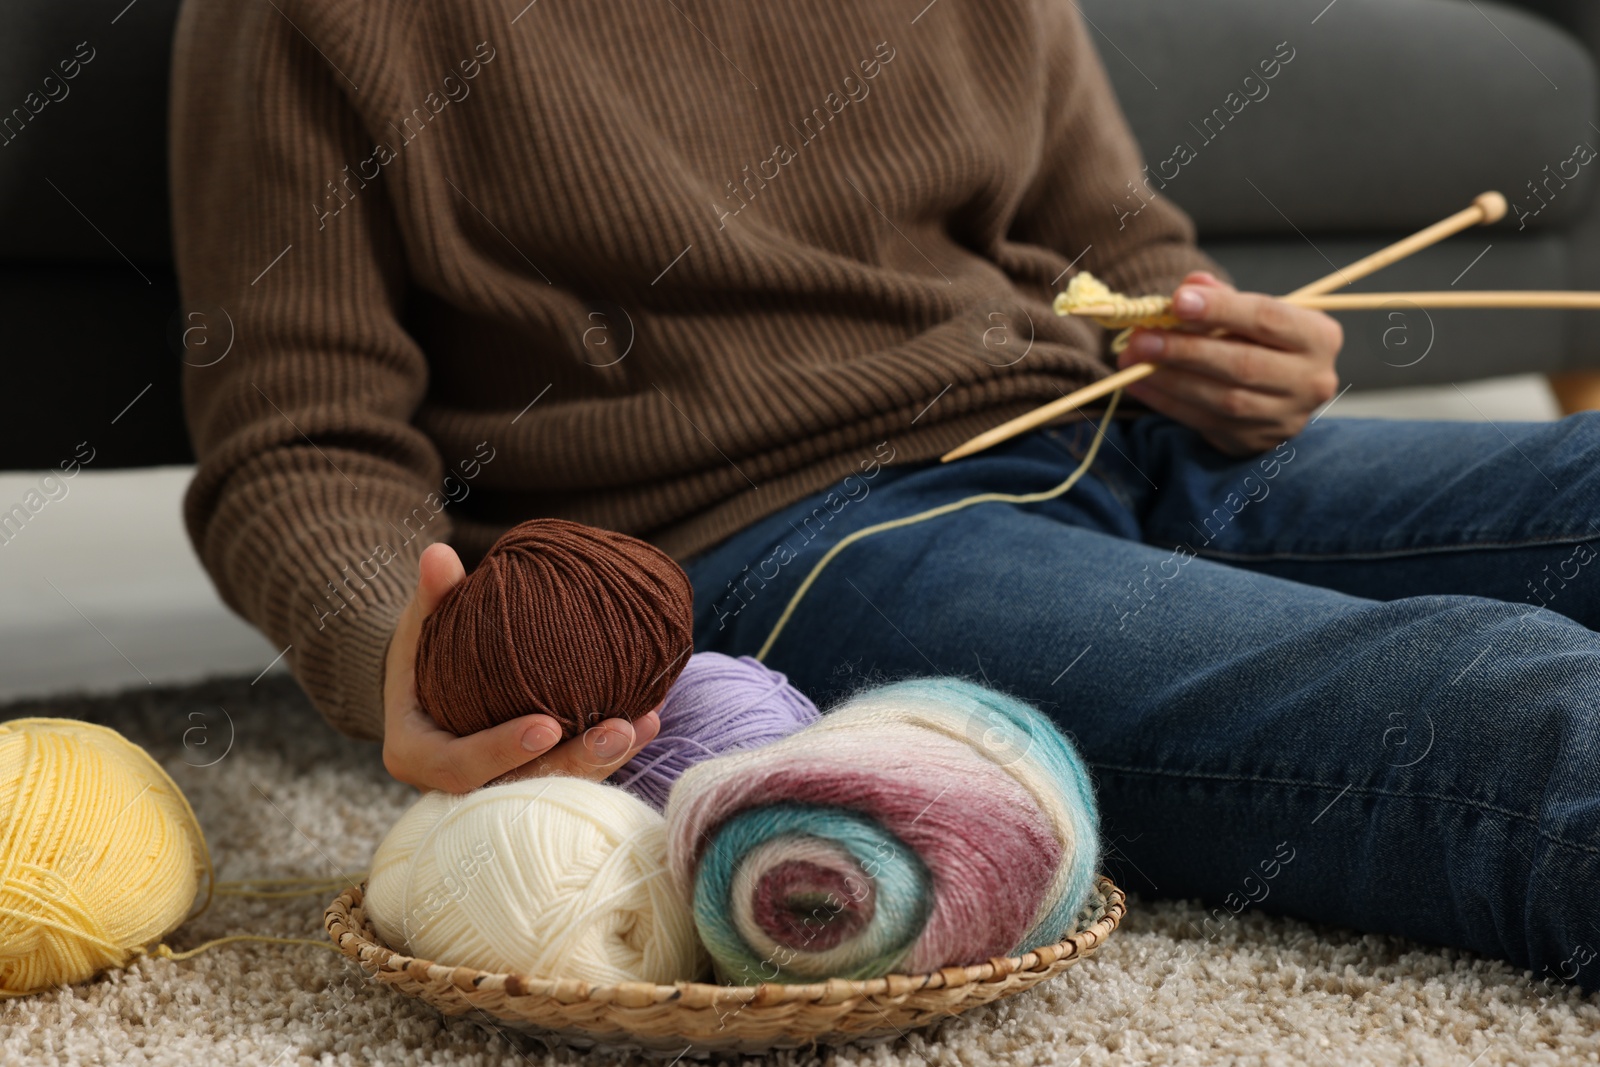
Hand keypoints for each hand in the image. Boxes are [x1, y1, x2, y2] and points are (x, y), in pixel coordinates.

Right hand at [381, 542, 661, 793]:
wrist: (426, 689)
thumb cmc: (419, 654)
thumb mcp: (418, 628)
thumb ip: (432, 598)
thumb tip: (437, 553)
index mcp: (421, 756)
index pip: (462, 767)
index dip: (503, 751)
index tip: (547, 725)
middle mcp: (462, 785)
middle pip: (521, 788)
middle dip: (575, 762)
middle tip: (620, 729)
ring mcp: (501, 785)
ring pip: (557, 785)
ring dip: (607, 757)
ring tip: (647, 720)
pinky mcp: (534, 775)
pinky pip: (577, 768)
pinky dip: (614, 745)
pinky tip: (651, 713)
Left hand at [1116, 271, 1342, 455]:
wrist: (1278, 393)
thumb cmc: (1262, 341)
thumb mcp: (1253, 313)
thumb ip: (1224, 298)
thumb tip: (1192, 285)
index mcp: (1318, 336)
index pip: (1268, 318)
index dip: (1221, 309)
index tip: (1178, 300)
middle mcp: (1311, 380)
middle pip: (1242, 363)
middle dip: (1185, 349)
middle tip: (1141, 337)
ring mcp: (1285, 416)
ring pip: (1221, 398)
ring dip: (1169, 378)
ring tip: (1133, 358)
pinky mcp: (1255, 440)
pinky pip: (1204, 421)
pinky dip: (1166, 401)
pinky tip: (1140, 382)